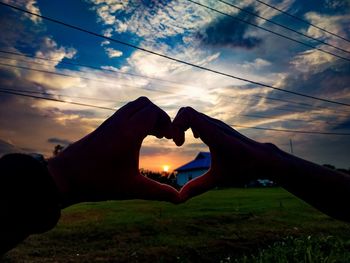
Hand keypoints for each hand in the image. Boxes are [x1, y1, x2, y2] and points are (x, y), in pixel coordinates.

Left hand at [48, 97, 179, 205]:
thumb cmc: (98, 182)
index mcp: (129, 132)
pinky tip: (137, 138)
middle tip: (164, 136)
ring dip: (147, 116)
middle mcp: (120, 122)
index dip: (169, 124)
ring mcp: (110, 123)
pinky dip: (136, 118)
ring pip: (134, 106)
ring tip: (154, 135)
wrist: (65, 177)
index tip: (173, 140)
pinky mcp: (104, 127)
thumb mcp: (132, 188)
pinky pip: (124, 113)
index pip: (154, 113)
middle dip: (160, 117)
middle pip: (145, 104)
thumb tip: (179, 199)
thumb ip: (158, 192)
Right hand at [172, 107, 279, 199]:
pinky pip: (199, 117)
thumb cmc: (242, 168)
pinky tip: (195, 138)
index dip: (177, 126)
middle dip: (176, 125)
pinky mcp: (218, 126)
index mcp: (213, 134)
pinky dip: (190, 125)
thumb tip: (179, 198)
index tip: (179, 144)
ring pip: (191, 113)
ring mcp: (216, 123)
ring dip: (182, 125)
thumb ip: (197, 187)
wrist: (263, 159)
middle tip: (177, 143)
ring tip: (181, 142)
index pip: (188, 114)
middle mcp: (214, 125)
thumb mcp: (218, 179)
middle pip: (186, 111)